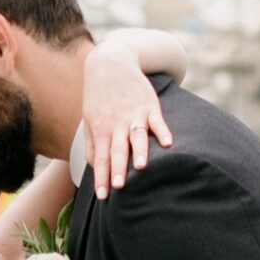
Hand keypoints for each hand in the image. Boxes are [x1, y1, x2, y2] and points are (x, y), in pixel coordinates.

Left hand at [80, 47, 172, 198]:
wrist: (111, 63)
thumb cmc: (99, 96)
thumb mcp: (90, 119)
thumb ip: (92, 144)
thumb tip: (94, 166)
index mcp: (101, 130)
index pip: (100, 158)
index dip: (102, 177)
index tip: (103, 197)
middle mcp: (116, 124)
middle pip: (117, 150)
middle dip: (118, 169)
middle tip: (120, 188)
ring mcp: (134, 114)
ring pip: (136, 136)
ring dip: (139, 151)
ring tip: (141, 167)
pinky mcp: (149, 105)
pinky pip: (157, 121)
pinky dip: (163, 131)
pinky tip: (169, 143)